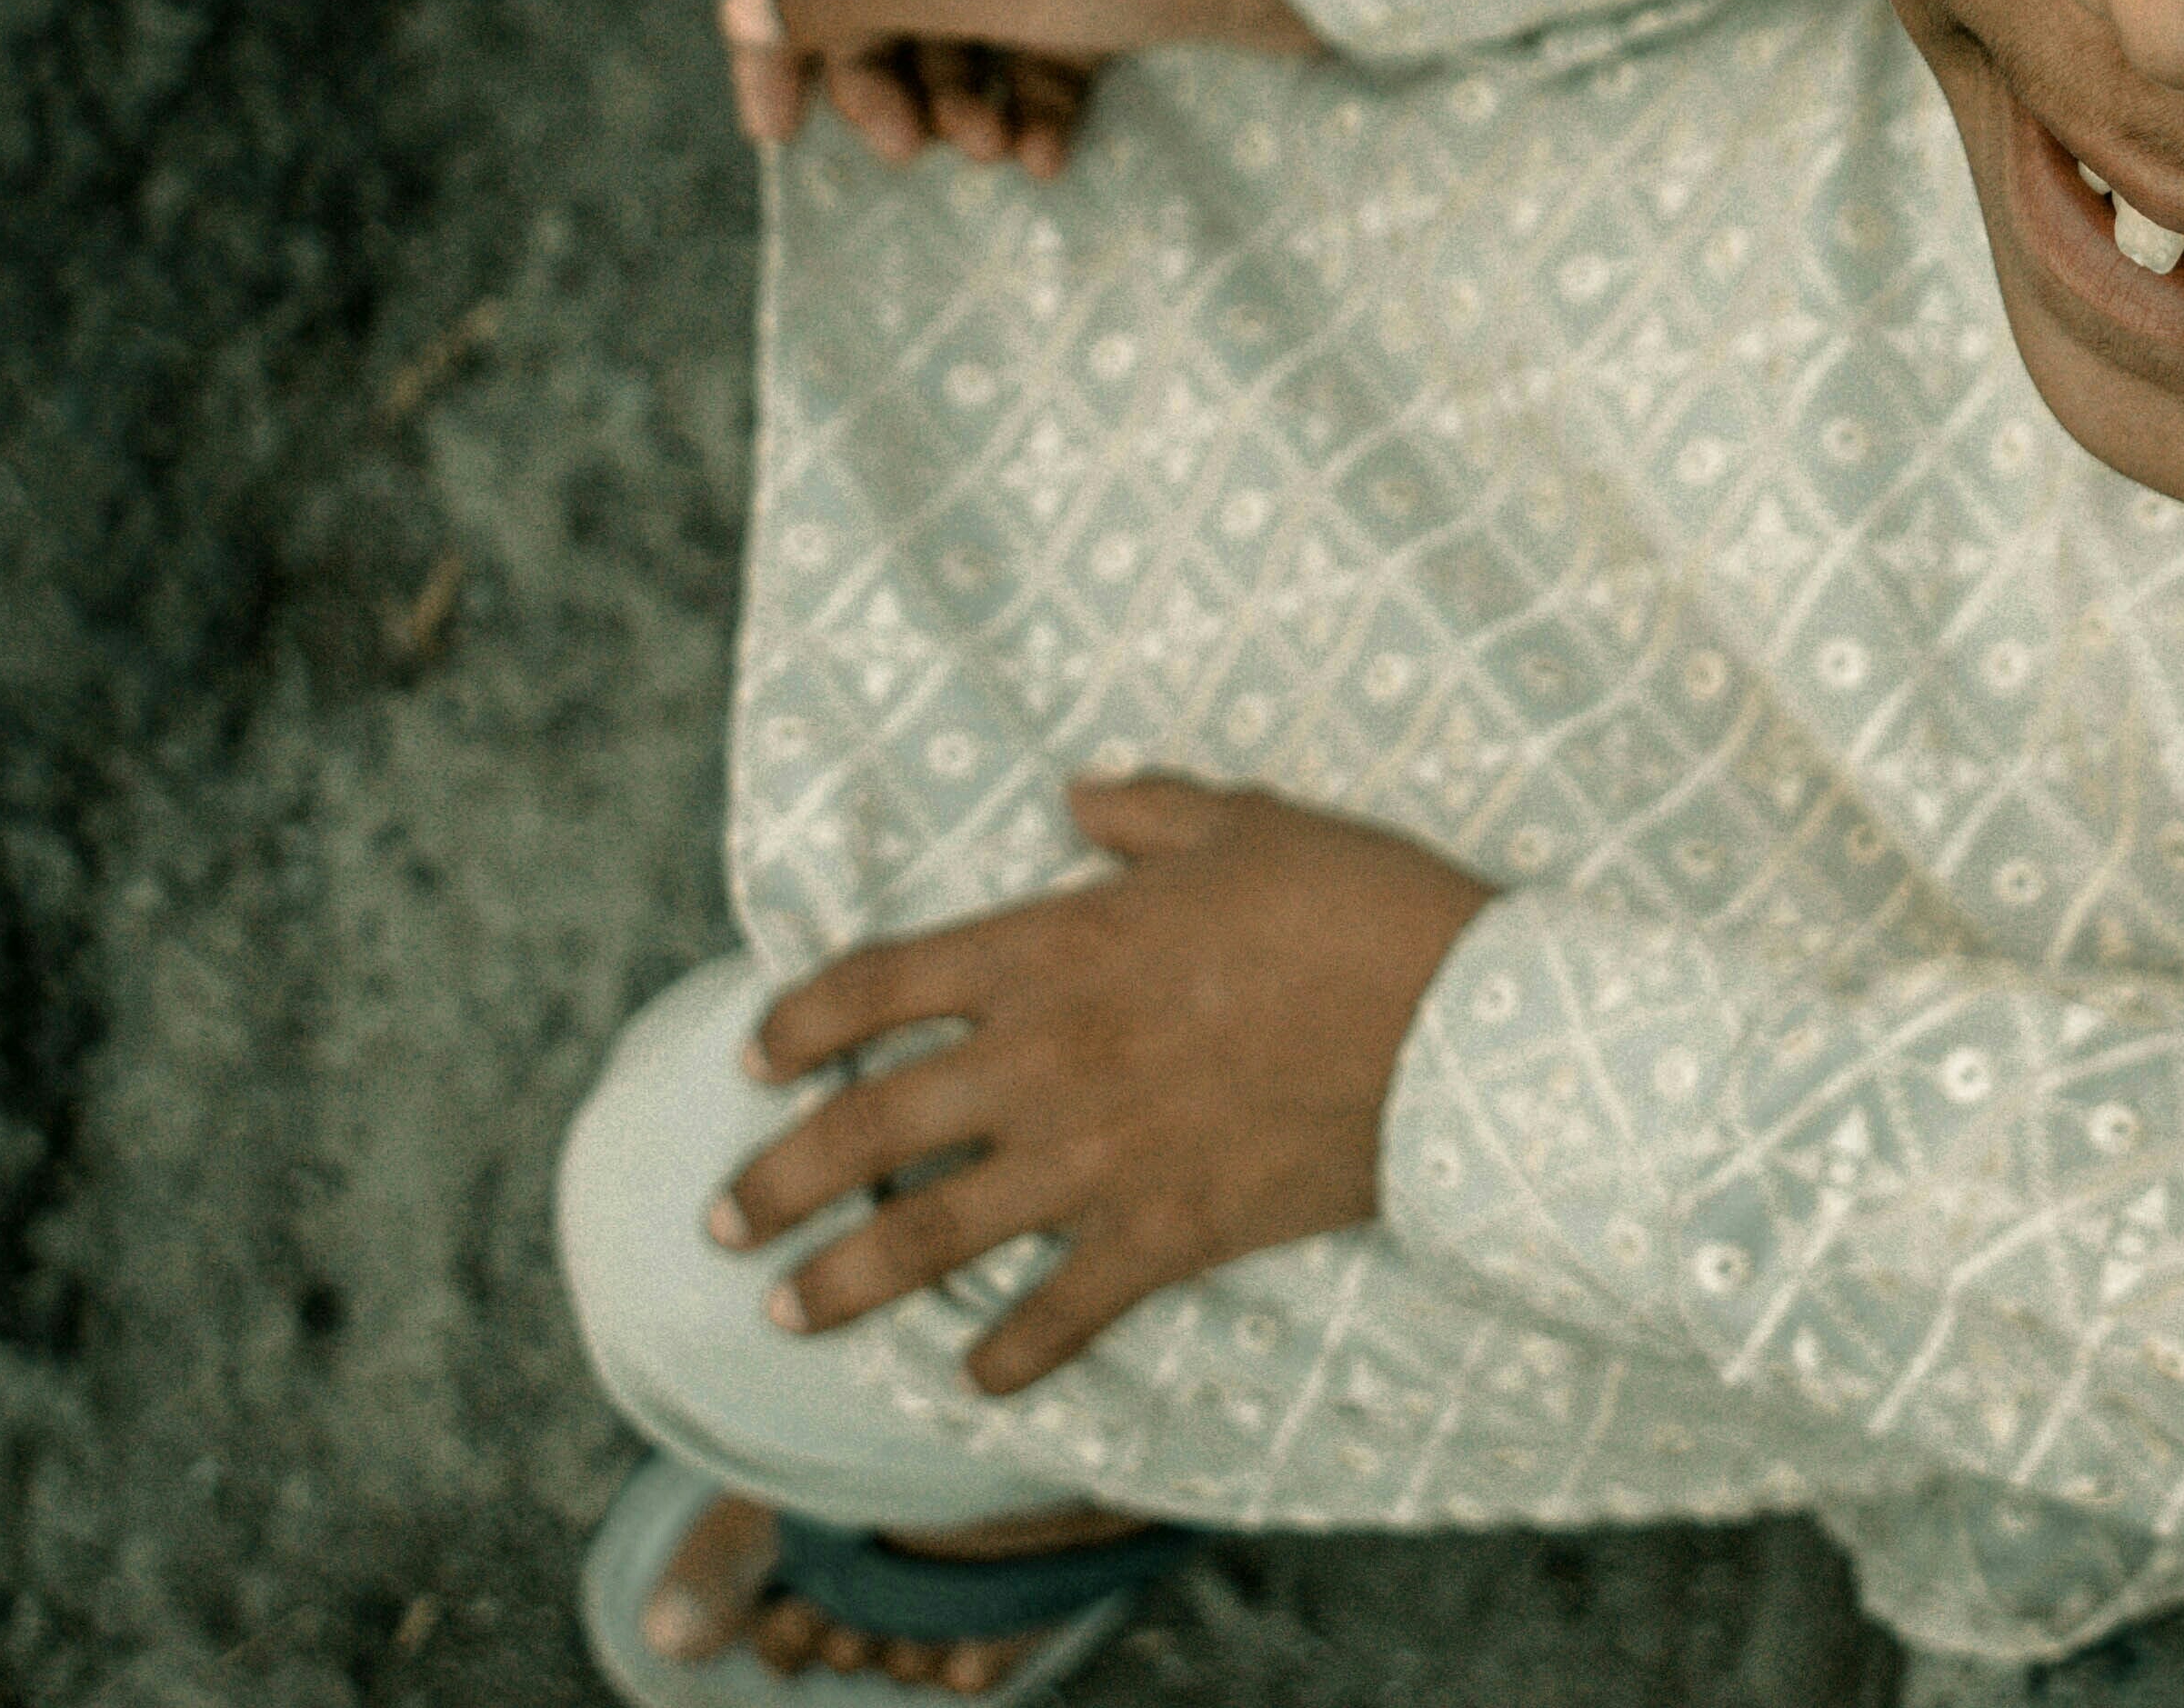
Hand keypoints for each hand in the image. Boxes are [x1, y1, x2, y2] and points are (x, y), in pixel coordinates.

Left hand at [710, 776, 1501, 1396]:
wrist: (1461, 1026)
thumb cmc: (1358, 906)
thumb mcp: (1247, 822)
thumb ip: (1146, 810)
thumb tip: (1079, 799)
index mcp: (1055, 946)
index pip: (880, 983)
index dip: (800, 1021)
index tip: (754, 1055)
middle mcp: (1048, 1058)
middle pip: (866, 1128)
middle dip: (776, 1181)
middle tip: (723, 1221)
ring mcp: (1100, 1158)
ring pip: (931, 1235)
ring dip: (846, 1282)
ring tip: (789, 1315)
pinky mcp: (1167, 1234)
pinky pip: (1061, 1313)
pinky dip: (1010, 1357)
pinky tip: (976, 1384)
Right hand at [721, 0, 1327, 168]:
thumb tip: (738, 10)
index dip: (776, 39)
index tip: (776, 138)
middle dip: (886, 83)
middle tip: (916, 153)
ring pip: (960, 34)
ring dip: (964, 104)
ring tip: (999, 150)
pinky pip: (1038, 53)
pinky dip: (1034, 104)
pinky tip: (1053, 153)